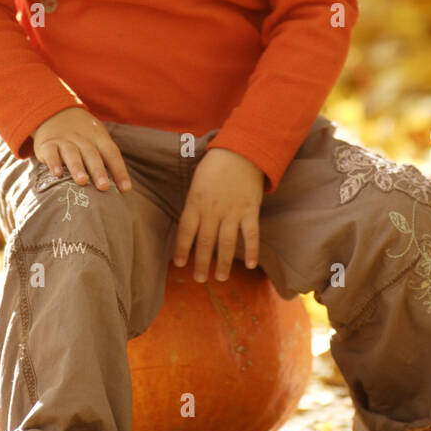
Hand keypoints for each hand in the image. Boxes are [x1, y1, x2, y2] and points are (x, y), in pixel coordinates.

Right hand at [33, 107, 132, 192]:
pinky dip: (53, 162)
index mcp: (98, 138)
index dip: (119, 170)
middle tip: (104, 186)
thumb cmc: (83, 136)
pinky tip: (56, 174)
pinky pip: (50, 153)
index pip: (111, 153)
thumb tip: (122, 188)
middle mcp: (82, 139)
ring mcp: (64, 141)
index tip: (125, 189)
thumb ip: (106, 160)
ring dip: (77, 167)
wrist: (55, 113)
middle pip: (92, 154)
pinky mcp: (47, 144)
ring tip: (82, 181)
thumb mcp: (97, 140)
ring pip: (72, 153)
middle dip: (98, 171)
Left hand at [173, 147, 263, 282]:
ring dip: (222, 263)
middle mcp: (213, 210)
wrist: (241, 151)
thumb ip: (194, 203)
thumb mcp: (197, 182)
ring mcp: (232, 211)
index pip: (186, 230)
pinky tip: (249, 265)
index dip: (182, 249)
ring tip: (219, 278)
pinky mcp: (250, 210)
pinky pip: (251, 234)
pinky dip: (251, 250)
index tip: (179, 264)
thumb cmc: (215, 166)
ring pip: (226, 243)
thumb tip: (190, 225)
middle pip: (206, 242)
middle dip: (201, 263)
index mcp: (196, 202)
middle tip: (199, 279)